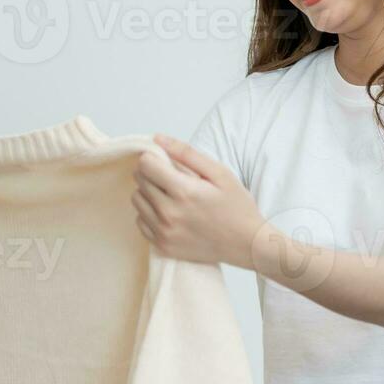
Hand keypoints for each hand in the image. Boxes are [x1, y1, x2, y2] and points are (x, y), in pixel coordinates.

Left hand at [132, 135, 265, 268]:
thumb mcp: (221, 173)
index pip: (146, 164)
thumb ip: (188, 153)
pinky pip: (140, 221)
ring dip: (149, 193)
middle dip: (152, 174)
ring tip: (171, 196)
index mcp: (184, 191)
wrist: (246, 245)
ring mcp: (164, 231)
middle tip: (173, 180)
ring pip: (137, 200)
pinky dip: (150, 214)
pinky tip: (169, 213)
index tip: (166, 163)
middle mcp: (169, 212)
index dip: (154, 158)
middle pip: (140, 181)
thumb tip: (158, 138)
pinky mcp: (162, 245)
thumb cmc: (237, 208)